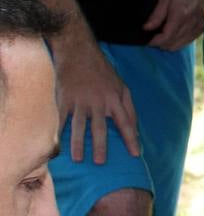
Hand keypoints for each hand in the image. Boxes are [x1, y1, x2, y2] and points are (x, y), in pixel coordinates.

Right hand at [50, 30, 138, 160]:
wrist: (79, 53)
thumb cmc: (103, 72)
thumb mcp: (122, 87)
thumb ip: (129, 107)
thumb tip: (135, 128)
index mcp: (115, 98)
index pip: (126, 122)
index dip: (131, 139)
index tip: (134, 154)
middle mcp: (99, 101)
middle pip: (101, 127)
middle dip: (101, 146)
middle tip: (101, 163)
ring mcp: (81, 100)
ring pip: (79, 126)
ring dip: (78, 143)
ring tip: (79, 159)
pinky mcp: (65, 99)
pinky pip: (61, 119)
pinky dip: (58, 132)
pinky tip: (57, 145)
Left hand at [144, 0, 203, 50]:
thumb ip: (156, 15)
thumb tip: (146, 28)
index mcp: (180, 15)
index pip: (166, 37)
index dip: (155, 42)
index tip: (147, 40)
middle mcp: (191, 23)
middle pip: (173, 43)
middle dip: (161, 43)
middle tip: (154, 36)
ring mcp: (198, 26)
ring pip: (180, 44)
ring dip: (170, 43)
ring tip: (163, 36)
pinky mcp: (201, 27)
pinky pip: (189, 41)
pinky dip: (180, 41)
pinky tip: (175, 35)